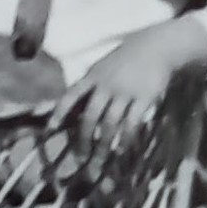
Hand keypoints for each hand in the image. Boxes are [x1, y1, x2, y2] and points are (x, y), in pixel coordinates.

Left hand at [59, 19, 206, 161]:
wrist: (157, 46)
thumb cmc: (126, 59)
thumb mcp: (102, 67)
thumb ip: (89, 87)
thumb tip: (73, 112)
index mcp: (92, 76)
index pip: (70, 96)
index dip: (59, 113)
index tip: (50, 130)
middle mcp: (106, 85)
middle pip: (90, 116)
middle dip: (83, 140)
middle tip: (81, 158)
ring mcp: (125, 91)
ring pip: (110, 123)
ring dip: (103, 145)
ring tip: (99, 161)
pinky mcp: (144, 98)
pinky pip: (132, 122)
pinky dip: (125, 139)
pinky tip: (121, 150)